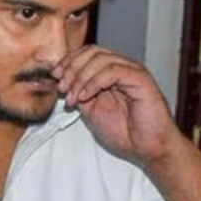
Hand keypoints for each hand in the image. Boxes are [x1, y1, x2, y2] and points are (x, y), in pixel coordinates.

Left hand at [52, 45, 182, 164]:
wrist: (146, 148)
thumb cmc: (123, 131)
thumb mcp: (90, 109)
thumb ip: (78, 91)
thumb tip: (59, 79)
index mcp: (110, 71)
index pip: (86, 53)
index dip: (68, 61)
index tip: (54, 77)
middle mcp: (122, 67)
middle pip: (92, 51)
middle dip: (71, 68)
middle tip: (62, 88)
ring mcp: (132, 71)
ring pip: (100, 59)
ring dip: (80, 77)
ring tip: (73, 98)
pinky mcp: (141, 80)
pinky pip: (114, 71)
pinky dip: (94, 82)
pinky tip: (85, 97)